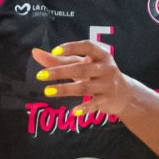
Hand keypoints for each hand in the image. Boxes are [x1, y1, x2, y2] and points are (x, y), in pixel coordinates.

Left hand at [30, 39, 145, 118]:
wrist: (123, 93)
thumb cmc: (95, 74)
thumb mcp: (80, 64)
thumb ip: (58, 59)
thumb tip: (34, 52)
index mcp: (101, 54)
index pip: (87, 46)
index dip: (72, 47)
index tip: (55, 50)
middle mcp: (106, 68)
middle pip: (81, 69)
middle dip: (59, 72)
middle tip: (40, 75)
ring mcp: (107, 84)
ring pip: (84, 87)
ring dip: (65, 89)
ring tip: (47, 91)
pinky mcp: (107, 100)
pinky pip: (94, 105)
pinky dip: (84, 109)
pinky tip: (73, 112)